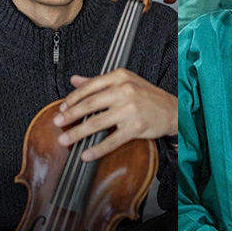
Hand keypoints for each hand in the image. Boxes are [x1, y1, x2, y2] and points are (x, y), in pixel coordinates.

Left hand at [53, 70, 176, 160]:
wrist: (173, 110)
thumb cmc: (147, 96)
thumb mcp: (124, 81)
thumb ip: (98, 81)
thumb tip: (74, 79)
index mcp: (120, 77)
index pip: (90, 87)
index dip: (72, 98)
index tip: (62, 108)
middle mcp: (125, 91)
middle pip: (90, 104)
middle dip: (70, 115)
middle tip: (57, 122)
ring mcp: (130, 109)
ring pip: (97, 122)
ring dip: (78, 133)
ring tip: (65, 139)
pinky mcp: (136, 127)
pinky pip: (112, 140)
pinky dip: (97, 149)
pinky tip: (86, 154)